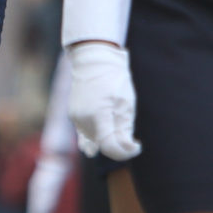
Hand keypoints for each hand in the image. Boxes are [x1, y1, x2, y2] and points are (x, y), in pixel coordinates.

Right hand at [66, 41, 140, 160]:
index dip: (126, 152)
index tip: (137, 146)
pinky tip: (104, 134)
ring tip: (119, 126)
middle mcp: (83, 119)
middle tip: (132, 139)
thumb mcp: (126, 103)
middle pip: (103, 145)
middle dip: (119, 146)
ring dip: (108, 141)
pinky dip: (96, 138)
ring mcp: (76, 118)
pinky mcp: (74, 116)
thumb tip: (126, 148)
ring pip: (94, 141)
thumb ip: (124, 129)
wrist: (94, 60)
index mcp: (98, 114)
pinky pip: (85, 135)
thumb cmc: (114, 79)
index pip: (110, 146)